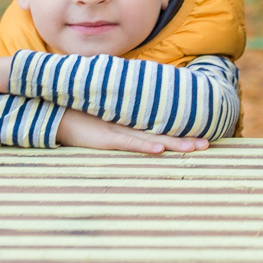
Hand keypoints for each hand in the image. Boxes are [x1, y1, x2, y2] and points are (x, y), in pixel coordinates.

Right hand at [55, 107, 209, 153]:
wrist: (54, 111)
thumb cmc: (80, 114)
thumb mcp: (106, 117)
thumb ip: (123, 119)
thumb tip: (140, 125)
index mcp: (131, 119)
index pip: (161, 126)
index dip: (181, 131)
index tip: (203, 135)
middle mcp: (129, 123)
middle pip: (162, 132)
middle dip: (186, 139)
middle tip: (209, 144)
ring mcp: (117, 129)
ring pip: (151, 138)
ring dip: (173, 143)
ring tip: (195, 148)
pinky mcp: (104, 138)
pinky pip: (127, 142)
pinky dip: (143, 146)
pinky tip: (159, 150)